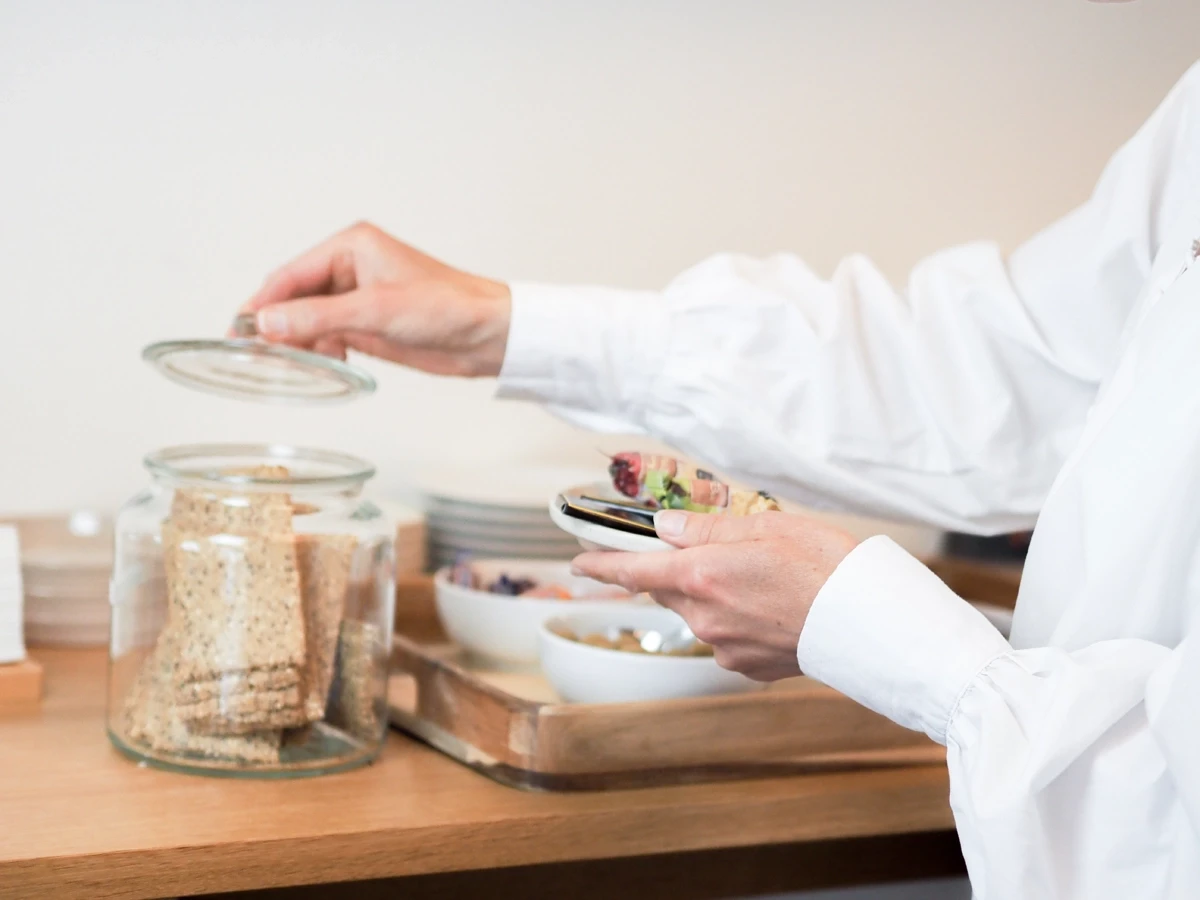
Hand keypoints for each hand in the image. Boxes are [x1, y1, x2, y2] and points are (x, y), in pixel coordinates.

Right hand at [239, 222, 511, 376]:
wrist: (490, 335)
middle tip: (258, 356)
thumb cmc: (448, 308)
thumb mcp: (376, 312)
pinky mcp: (369, 325)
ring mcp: (360, 298)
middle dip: (277, 325)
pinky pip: (329, 336)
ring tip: (296, 365)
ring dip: (300, 342)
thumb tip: (268, 322)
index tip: (238, 331)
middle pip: (295, 297)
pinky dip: (321, 352)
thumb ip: (319, 318)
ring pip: (310, 320)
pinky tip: (327, 365)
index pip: (290, 274)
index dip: (261, 303)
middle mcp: (351, 268)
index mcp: (351, 247)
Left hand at [571, 511, 858, 680]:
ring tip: (764, 580)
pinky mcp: (747, 668)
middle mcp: (704, 617)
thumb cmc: (824, 565)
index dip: (601, 564)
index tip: (579, 559)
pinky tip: (774, 609)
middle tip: (717, 554)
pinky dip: (739, 620)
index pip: (633, 571)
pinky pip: (727, 638)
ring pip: (700, 614)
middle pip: (670, 590)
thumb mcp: (766, 527)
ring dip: (715, 595)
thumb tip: (665, 528)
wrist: (868, 624)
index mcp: (702, 576)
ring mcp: (724, 647)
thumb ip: (707, 528)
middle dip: (681, 572)